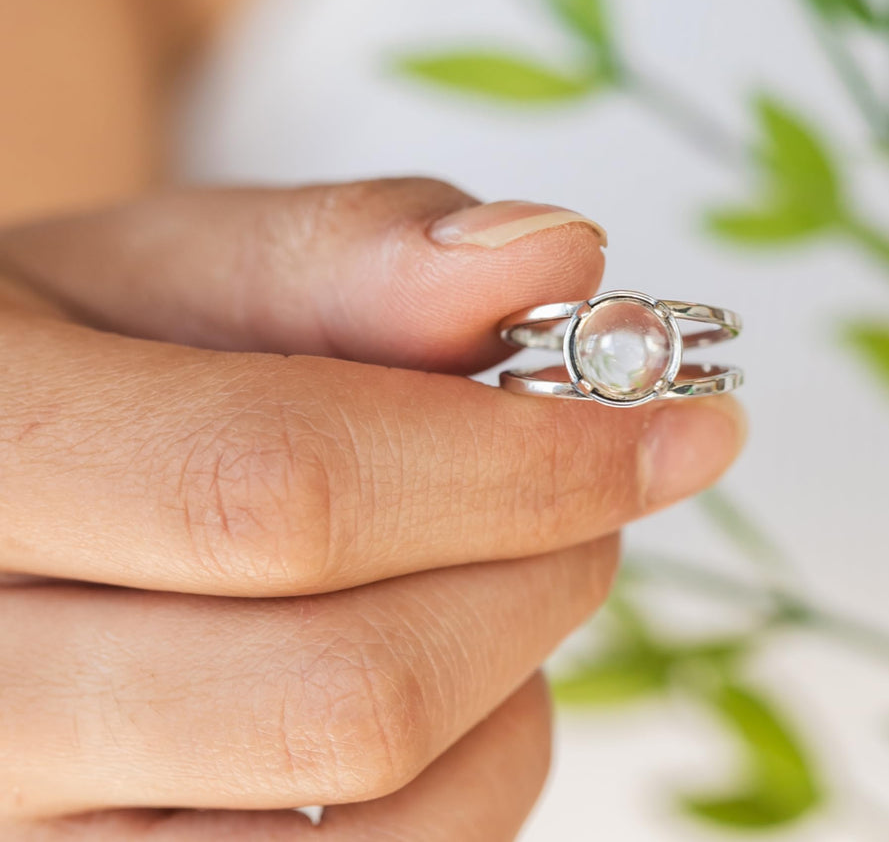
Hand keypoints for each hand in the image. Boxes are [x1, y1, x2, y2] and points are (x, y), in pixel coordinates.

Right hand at [0, 179, 745, 838]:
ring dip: (516, 668)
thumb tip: (557, 259)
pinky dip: (472, 768)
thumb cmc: (68, 359)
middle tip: (605, 473)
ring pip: (375, 817)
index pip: (281, 495)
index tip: (676, 421)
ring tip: (503, 554)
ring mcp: (31, 835)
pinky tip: (447, 662)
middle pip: (349, 689)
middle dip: (540, 565)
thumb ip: (349, 252)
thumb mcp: (164, 265)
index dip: (517, 462)